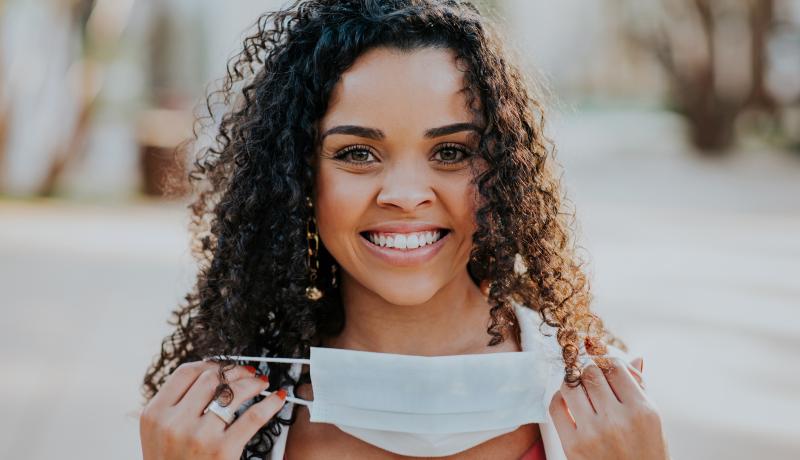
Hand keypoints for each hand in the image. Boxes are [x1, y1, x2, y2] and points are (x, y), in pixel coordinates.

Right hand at [140, 361, 286, 459]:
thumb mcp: (158, 434)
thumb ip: (174, 406)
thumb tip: (210, 376)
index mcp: (154, 414)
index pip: (185, 373)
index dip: (209, 364)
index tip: (223, 366)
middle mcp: (173, 422)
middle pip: (210, 379)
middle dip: (234, 371)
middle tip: (247, 372)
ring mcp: (198, 435)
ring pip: (231, 392)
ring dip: (252, 383)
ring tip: (261, 382)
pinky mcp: (222, 450)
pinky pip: (252, 417)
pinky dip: (269, 404)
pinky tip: (277, 398)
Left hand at [548, 357, 669, 459]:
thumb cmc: (646, 454)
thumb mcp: (653, 423)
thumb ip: (641, 389)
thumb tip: (634, 358)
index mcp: (642, 411)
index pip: (615, 367)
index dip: (606, 361)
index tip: (603, 364)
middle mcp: (617, 420)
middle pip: (591, 373)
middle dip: (589, 371)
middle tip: (591, 377)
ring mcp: (593, 433)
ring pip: (571, 385)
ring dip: (573, 382)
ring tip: (579, 387)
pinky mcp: (573, 446)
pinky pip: (556, 406)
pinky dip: (559, 398)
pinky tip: (568, 400)